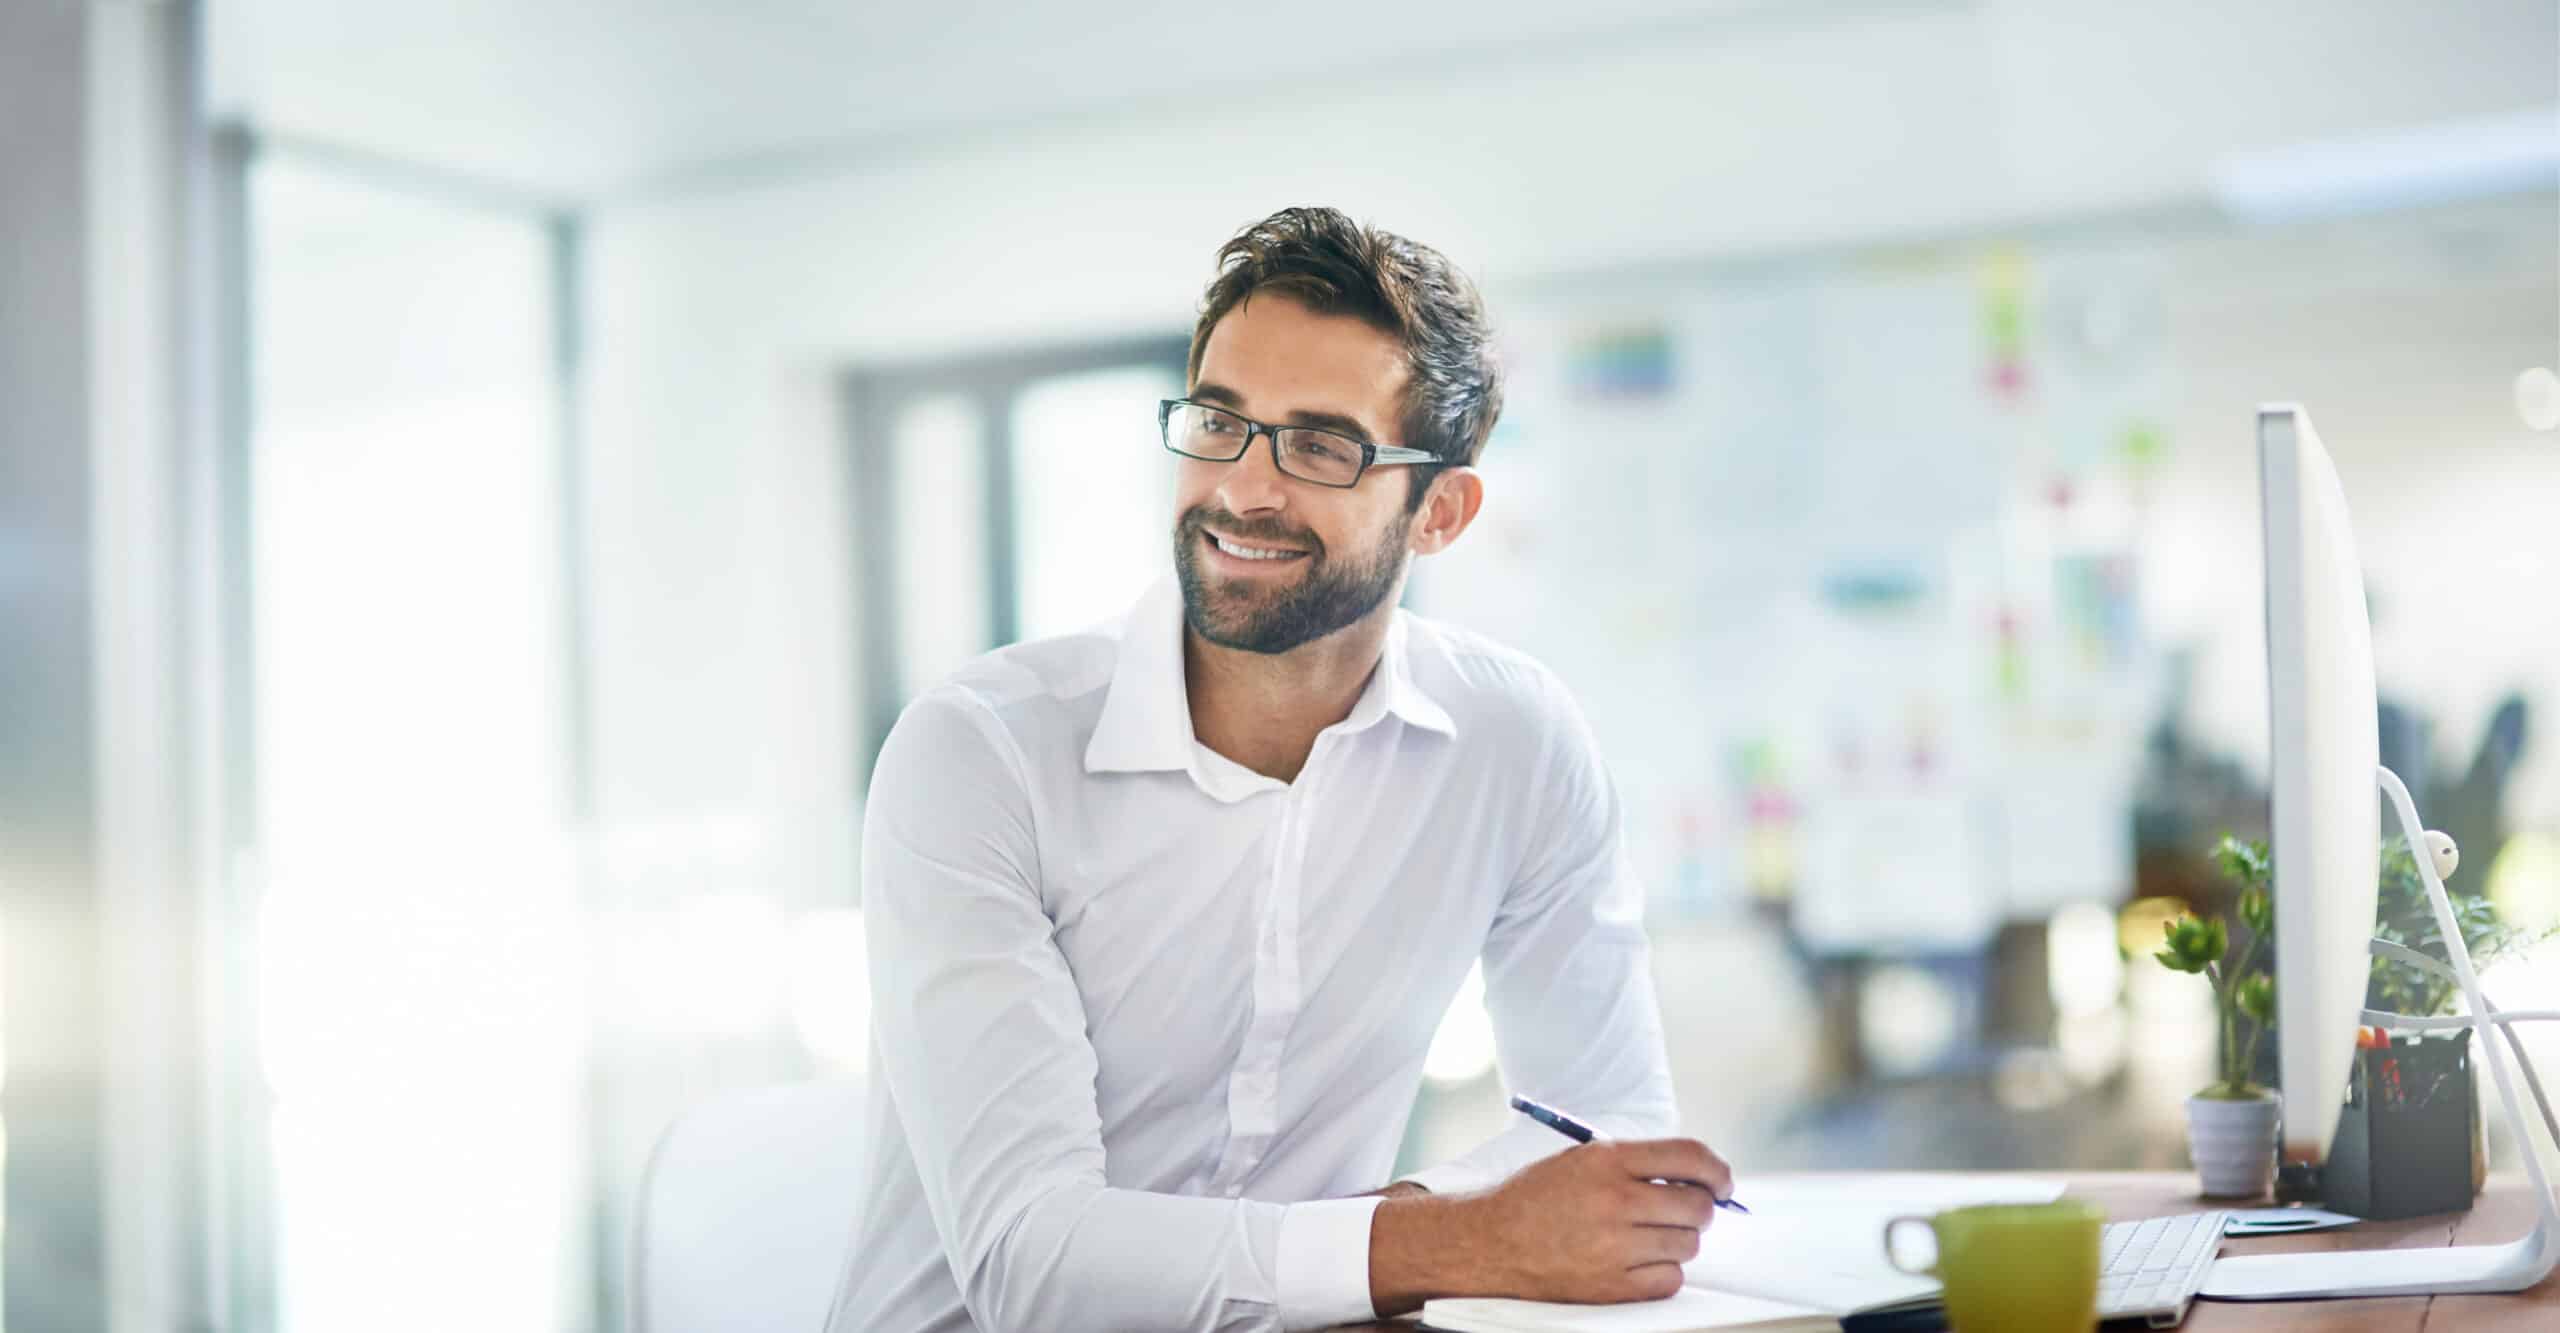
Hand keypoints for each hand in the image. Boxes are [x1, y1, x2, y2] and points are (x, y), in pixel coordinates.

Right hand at [1368, 1138, 1731, 1312]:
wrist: (1489, 1242)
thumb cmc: (1535, 1198)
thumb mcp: (1580, 1160)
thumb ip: (1635, 1163)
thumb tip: (1695, 1177)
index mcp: (1608, 1160)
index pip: (1690, 1157)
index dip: (1717, 1170)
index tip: (1722, 1182)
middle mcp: (1615, 1200)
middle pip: (1697, 1206)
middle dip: (1701, 1208)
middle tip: (1687, 1211)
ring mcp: (1614, 1246)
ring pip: (1687, 1244)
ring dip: (1678, 1240)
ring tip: (1650, 1236)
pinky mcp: (1611, 1285)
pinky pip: (1670, 1280)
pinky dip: (1664, 1272)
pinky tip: (1640, 1260)